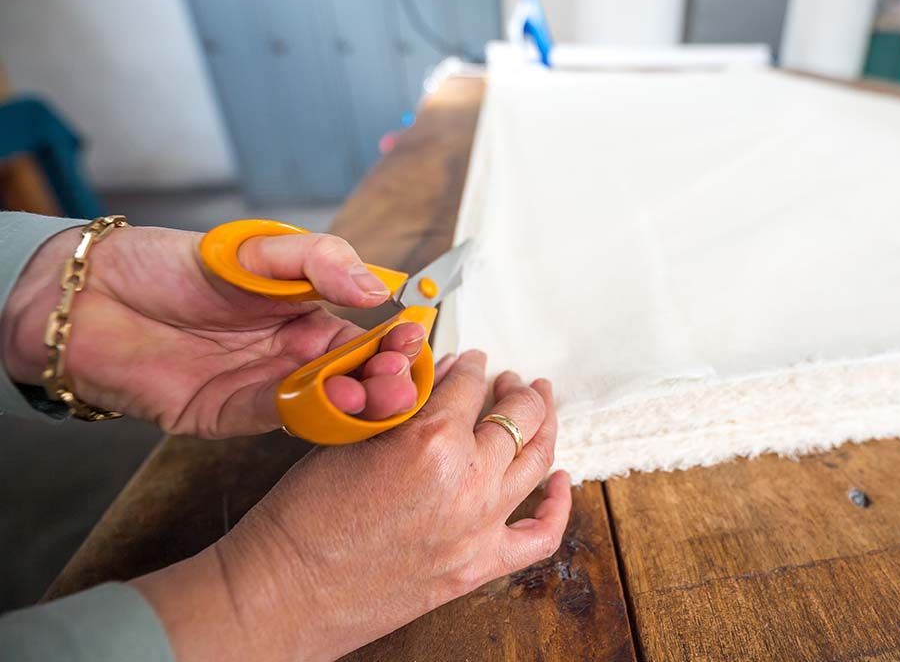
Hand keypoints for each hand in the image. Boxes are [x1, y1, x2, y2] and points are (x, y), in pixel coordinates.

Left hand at [0, 224, 422, 436]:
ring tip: (375, 393)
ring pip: (324, 406)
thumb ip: (322, 262)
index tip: (413, 340)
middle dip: (386, 383)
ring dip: (356, 404)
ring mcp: (263, 390)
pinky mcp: (226, 415)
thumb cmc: (174, 263)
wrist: (93, 293)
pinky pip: (274, 416)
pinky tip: (331, 399)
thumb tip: (380, 289)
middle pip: (356, 381)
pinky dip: (305, 411)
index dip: (396, 345)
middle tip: (400, 377)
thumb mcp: (260, 249)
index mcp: (311, 320)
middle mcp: (293, 360)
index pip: (370, 342)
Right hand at [132, 351, 572, 661]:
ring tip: (539, 407)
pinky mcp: (478, 567)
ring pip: (538, 461)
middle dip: (515, 388)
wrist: (284, 592)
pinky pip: (540, 535)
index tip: (470, 361)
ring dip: (544, 425)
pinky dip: (558, 504)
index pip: (470, 383)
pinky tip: (560, 479)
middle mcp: (467, 481)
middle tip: (510, 380)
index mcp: (431, 440)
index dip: (471, 365)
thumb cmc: (303, 516)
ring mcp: (479, 527)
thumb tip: (441, 377)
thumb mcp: (350, 438)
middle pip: (518, 416)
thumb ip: (403, 406)